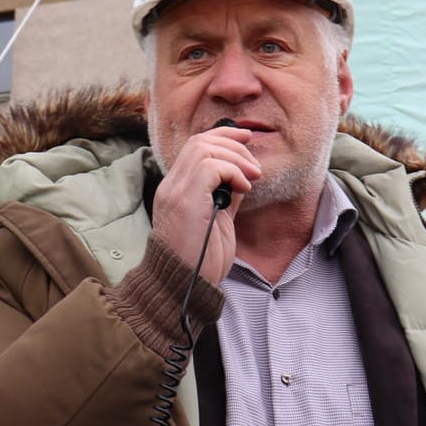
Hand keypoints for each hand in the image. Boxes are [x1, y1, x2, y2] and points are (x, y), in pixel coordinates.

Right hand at [153, 124, 258, 284]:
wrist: (184, 289)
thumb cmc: (200, 262)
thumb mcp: (217, 222)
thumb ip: (224, 197)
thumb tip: (241, 178)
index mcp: (176, 190)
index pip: (195, 146)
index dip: (222, 137)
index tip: (246, 141)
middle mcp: (171, 187)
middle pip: (199, 141)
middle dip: (233, 143)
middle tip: (255, 165)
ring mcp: (175, 192)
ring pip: (204, 148)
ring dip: (235, 158)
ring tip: (251, 178)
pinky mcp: (185, 202)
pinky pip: (210, 167)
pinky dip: (232, 171)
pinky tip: (243, 189)